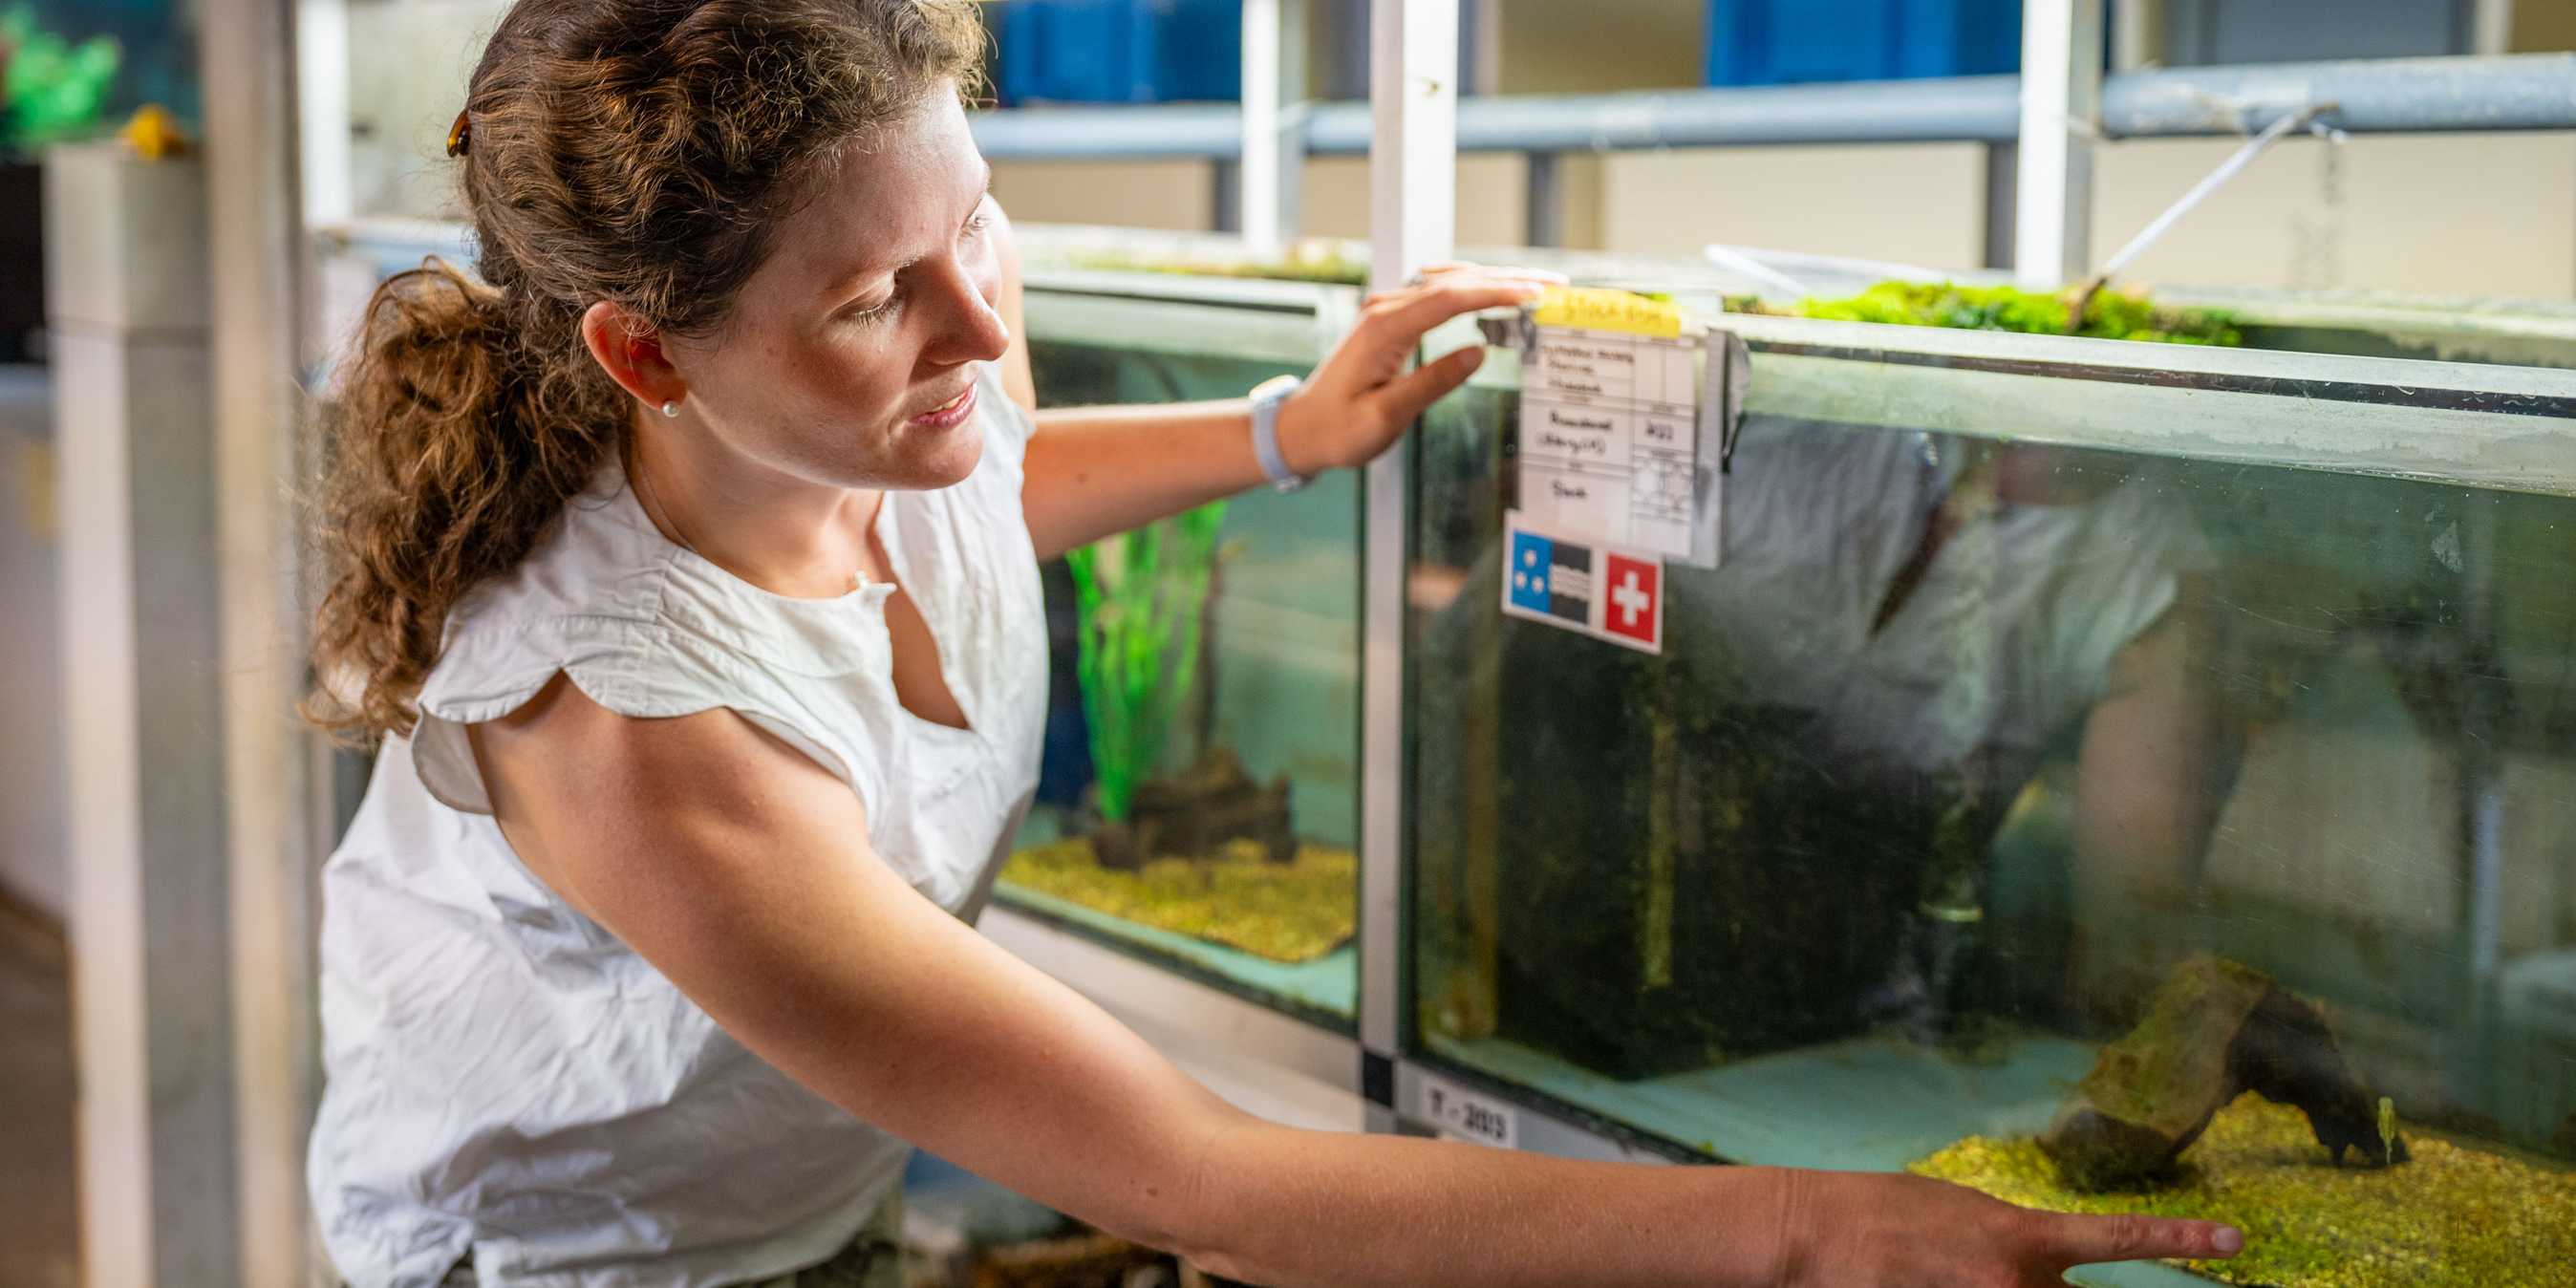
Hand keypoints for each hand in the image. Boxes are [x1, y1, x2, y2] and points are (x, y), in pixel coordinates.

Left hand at [1272, 263, 1564, 474]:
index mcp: (1384, 328)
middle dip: (1508, 279)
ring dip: (1493, 279)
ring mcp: (1386, 309)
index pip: (1450, 299)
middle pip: (1455, 281)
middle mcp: (1385, 309)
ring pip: (1449, 281)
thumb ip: (1432, 383)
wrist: (1302, 429)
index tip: (1535, 295)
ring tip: (1536, 286)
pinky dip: (1472, 288)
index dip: (1496, 293)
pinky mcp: (1390, 319)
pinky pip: (1438, 293)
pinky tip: (1495, 290)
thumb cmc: (1339, 430)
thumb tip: (1478, 354)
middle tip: (1554, 284)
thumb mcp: (1386, 417)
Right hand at [1776, 1170, 2242, 1287]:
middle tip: (2003, 1278)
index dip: (2180, 1237)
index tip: (2234, 1239)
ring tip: (1951, 1275)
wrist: (1812, 1233)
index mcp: (2021, 1241)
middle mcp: (2014, 1286)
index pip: (2118, 1238)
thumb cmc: (1881, 1213)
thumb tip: (2040, 1276)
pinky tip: (1940, 1282)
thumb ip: (2014, 1249)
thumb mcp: (1961, 1215)